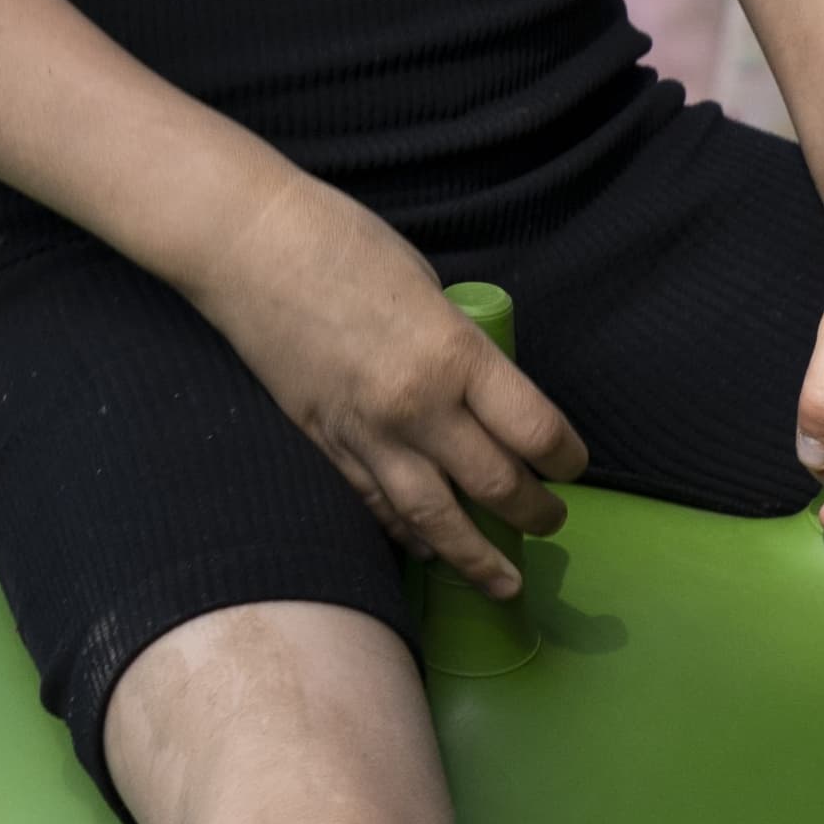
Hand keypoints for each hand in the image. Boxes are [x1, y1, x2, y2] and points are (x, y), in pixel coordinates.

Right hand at [194, 177, 587, 596]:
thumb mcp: (428, 288)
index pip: (533, 430)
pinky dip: (404, 533)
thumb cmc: (344, 242)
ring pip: (432, 518)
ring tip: (502, 581)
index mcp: (454, 355)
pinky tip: (425, 549)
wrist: (247, 245)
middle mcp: (415, 407)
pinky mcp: (321, 443)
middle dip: (532, 512)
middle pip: (493, 484)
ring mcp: (364, 434)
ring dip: (473, 556)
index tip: (575, 465)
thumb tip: (478, 389)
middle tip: (551, 521)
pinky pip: (372, 504)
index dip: (566, 457)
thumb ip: (456, 347)